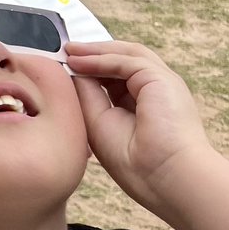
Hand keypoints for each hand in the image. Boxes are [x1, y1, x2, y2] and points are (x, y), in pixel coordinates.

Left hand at [67, 40, 212, 212]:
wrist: (166, 179)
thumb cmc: (135, 164)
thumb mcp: (99, 123)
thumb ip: (88, 95)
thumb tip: (73, 71)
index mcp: (144, 105)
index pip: (116, 76)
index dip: (90, 68)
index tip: (62, 64)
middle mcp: (155, 91)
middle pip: (123, 60)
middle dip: (92, 53)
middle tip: (64, 51)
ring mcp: (161, 83)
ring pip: (126, 55)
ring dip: (94, 51)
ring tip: (68, 50)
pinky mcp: (162, 79)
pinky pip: (126, 61)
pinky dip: (100, 59)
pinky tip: (77, 61)